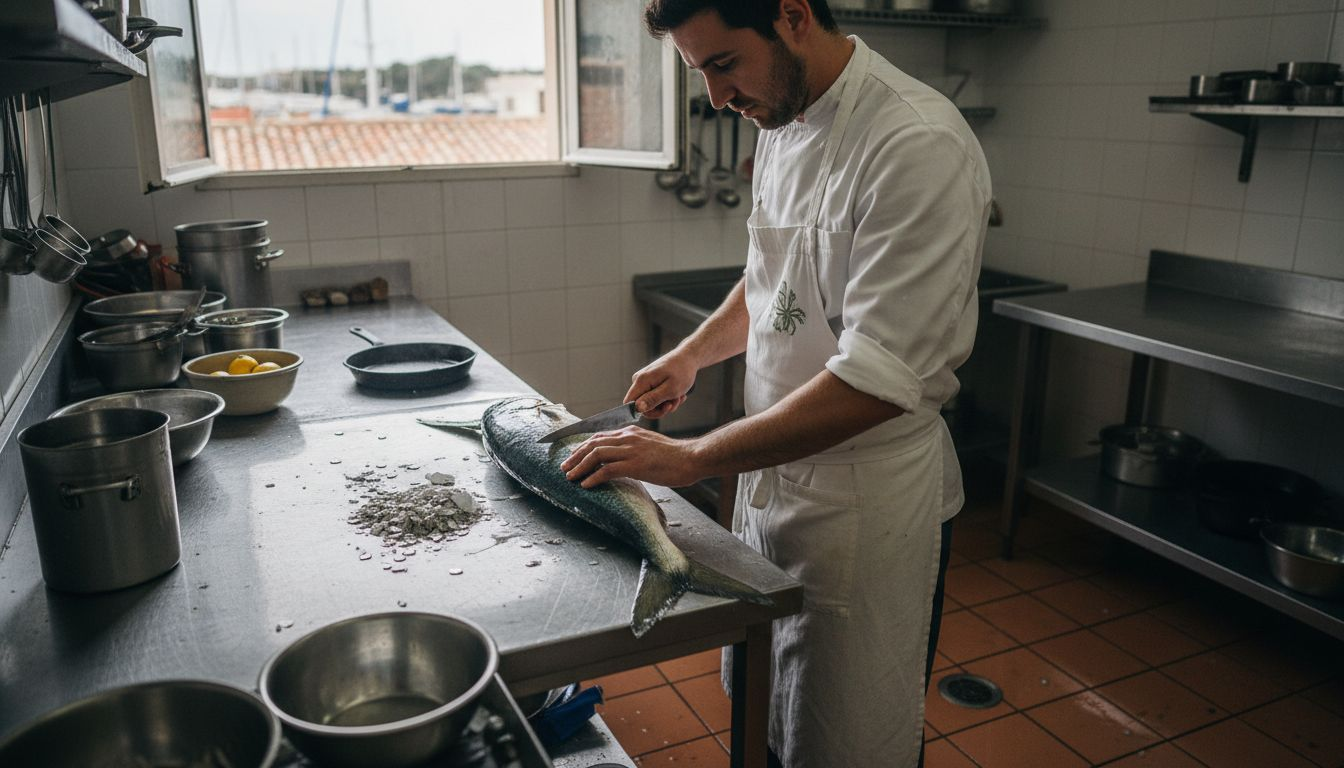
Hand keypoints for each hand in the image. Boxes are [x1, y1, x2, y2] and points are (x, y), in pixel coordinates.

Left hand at [561, 426, 703, 488]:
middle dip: (575, 456)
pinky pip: (608, 470)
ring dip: (579, 466)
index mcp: (630, 432)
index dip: (582, 446)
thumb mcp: (650, 446)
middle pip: (593, 444)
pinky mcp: (636, 464)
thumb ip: (634, 449)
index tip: (572, 456)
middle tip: (565, 467)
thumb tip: (621, 460)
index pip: (599, 436)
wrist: (692, 458)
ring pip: (596, 455)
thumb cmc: (674, 456)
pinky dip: (593, 477)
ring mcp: (631, 450)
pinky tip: (586, 485)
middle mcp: (628, 437)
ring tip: (570, 477)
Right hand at [626, 352, 696, 418]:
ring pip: (650, 403)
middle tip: (674, 403)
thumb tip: (638, 408)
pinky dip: (667, 399)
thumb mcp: (670, 389)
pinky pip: (655, 397)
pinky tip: (678, 394)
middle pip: (641, 406)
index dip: (644, 412)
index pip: (629, 404)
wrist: (688, 357)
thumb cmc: (682, 371)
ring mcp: (644, 381)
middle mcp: (639, 380)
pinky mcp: (650, 382)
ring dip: (666, 404)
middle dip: (660, 409)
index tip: (663, 410)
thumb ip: (653, 399)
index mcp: (641, 381)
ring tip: (679, 396)